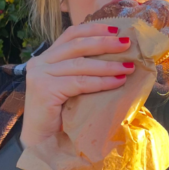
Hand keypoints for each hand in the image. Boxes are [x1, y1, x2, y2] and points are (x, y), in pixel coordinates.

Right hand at [20, 22, 133, 148]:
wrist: (41, 141)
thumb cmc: (59, 116)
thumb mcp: (70, 86)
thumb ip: (81, 71)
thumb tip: (116, 60)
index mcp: (45, 58)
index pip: (70, 35)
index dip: (92, 29)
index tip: (114, 29)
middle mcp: (39, 63)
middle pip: (76, 45)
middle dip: (104, 43)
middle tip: (127, 43)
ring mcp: (40, 75)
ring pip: (80, 64)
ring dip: (108, 65)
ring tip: (128, 67)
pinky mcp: (45, 89)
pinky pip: (79, 82)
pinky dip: (101, 81)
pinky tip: (117, 81)